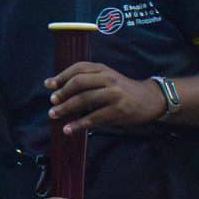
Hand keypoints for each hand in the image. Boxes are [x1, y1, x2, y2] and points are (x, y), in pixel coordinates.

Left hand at [45, 61, 167, 132]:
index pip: (78, 68)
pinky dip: (78, 124)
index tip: (48, 85)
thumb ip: (86, 80)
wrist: (151, 100)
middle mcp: (108, 79)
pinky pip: (94, 117)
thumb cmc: (122, 90)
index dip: (61, 76)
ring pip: (84, 99)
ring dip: (66, 108)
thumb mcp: (107, 78)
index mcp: (103, 69)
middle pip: (79, 82)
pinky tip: (68, 129)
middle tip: (52, 101)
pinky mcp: (118, 110)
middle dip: (62, 92)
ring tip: (54, 114)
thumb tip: (55, 87)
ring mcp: (114, 94)